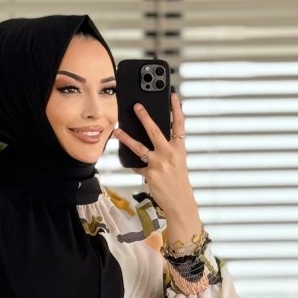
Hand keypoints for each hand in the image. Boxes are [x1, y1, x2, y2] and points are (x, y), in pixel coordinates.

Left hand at [112, 90, 192, 209]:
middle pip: (155, 131)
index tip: (173, 96)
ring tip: (117, 130)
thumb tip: (151, 140)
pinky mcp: (150, 174)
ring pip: (139, 147)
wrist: (180, 201)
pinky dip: (135, 165)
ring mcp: (159, 163)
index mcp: (179, 148)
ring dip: (126, 138)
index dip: (176, 109)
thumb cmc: (178, 181)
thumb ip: (168, 149)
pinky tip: (133, 165)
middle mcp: (169, 154)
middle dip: (144, 117)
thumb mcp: (178, 162)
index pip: (179, 125)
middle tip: (136, 106)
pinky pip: (137, 166)